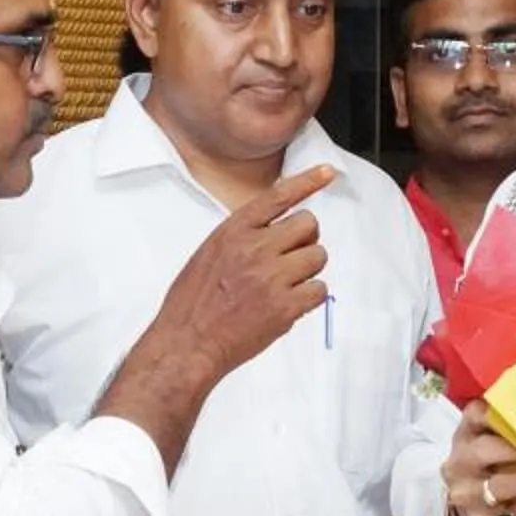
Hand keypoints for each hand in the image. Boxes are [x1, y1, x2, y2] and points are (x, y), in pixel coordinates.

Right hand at [152, 165, 334, 376]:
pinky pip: (319, 289)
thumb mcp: (209, 254)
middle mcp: (254, 248)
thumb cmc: (193, 303)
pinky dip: (310, 297)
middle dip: (306, 240)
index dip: (307, 181)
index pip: (278, 196)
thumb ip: (241, 237)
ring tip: (286, 285)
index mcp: (233, 231)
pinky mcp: (285, 306)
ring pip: (318, 256)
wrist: (188, 343)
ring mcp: (271, 277)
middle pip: (308, 225)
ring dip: (308, 270)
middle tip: (293, 258)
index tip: (327, 173)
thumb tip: (273, 230)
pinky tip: (290, 304)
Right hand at [443, 402, 515, 515]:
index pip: (475, 415)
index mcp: (464, 437)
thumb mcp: (489, 443)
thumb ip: (509, 427)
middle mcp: (459, 464)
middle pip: (483, 451)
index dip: (497, 411)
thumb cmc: (489, 468)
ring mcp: (468, 495)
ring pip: (498, 486)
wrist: (471, 512)